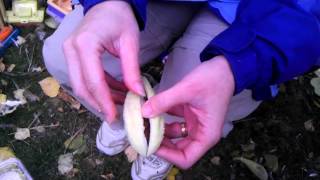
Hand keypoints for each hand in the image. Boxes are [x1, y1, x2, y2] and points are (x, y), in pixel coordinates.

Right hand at [63, 1, 143, 122]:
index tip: (115, 117)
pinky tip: (114, 93)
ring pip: (80, 85)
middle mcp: (71, 49)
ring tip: (119, 104)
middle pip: (81, 86)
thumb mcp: (130, 43)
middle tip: (115, 117)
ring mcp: (68, 52)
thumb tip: (138, 94)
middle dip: (98, 104)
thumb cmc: (120, 18)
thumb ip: (131, 70)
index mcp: (86, 44)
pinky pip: (82, 77)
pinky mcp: (72, 55)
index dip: (104, 102)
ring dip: (99, 97)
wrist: (108, 3)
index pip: (93, 81)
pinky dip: (98, 88)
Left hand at [142, 56, 234, 168]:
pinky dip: (163, 118)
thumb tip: (144, 112)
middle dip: (160, 144)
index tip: (151, 144)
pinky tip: (151, 110)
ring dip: (159, 131)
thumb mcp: (187, 89)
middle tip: (143, 134)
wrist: (225, 66)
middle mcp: (201, 133)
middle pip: (178, 150)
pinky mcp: (190, 115)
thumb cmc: (213, 79)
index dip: (167, 156)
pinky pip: (174, 122)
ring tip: (144, 123)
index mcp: (206, 135)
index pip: (185, 158)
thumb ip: (164, 101)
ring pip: (174, 136)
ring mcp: (195, 124)